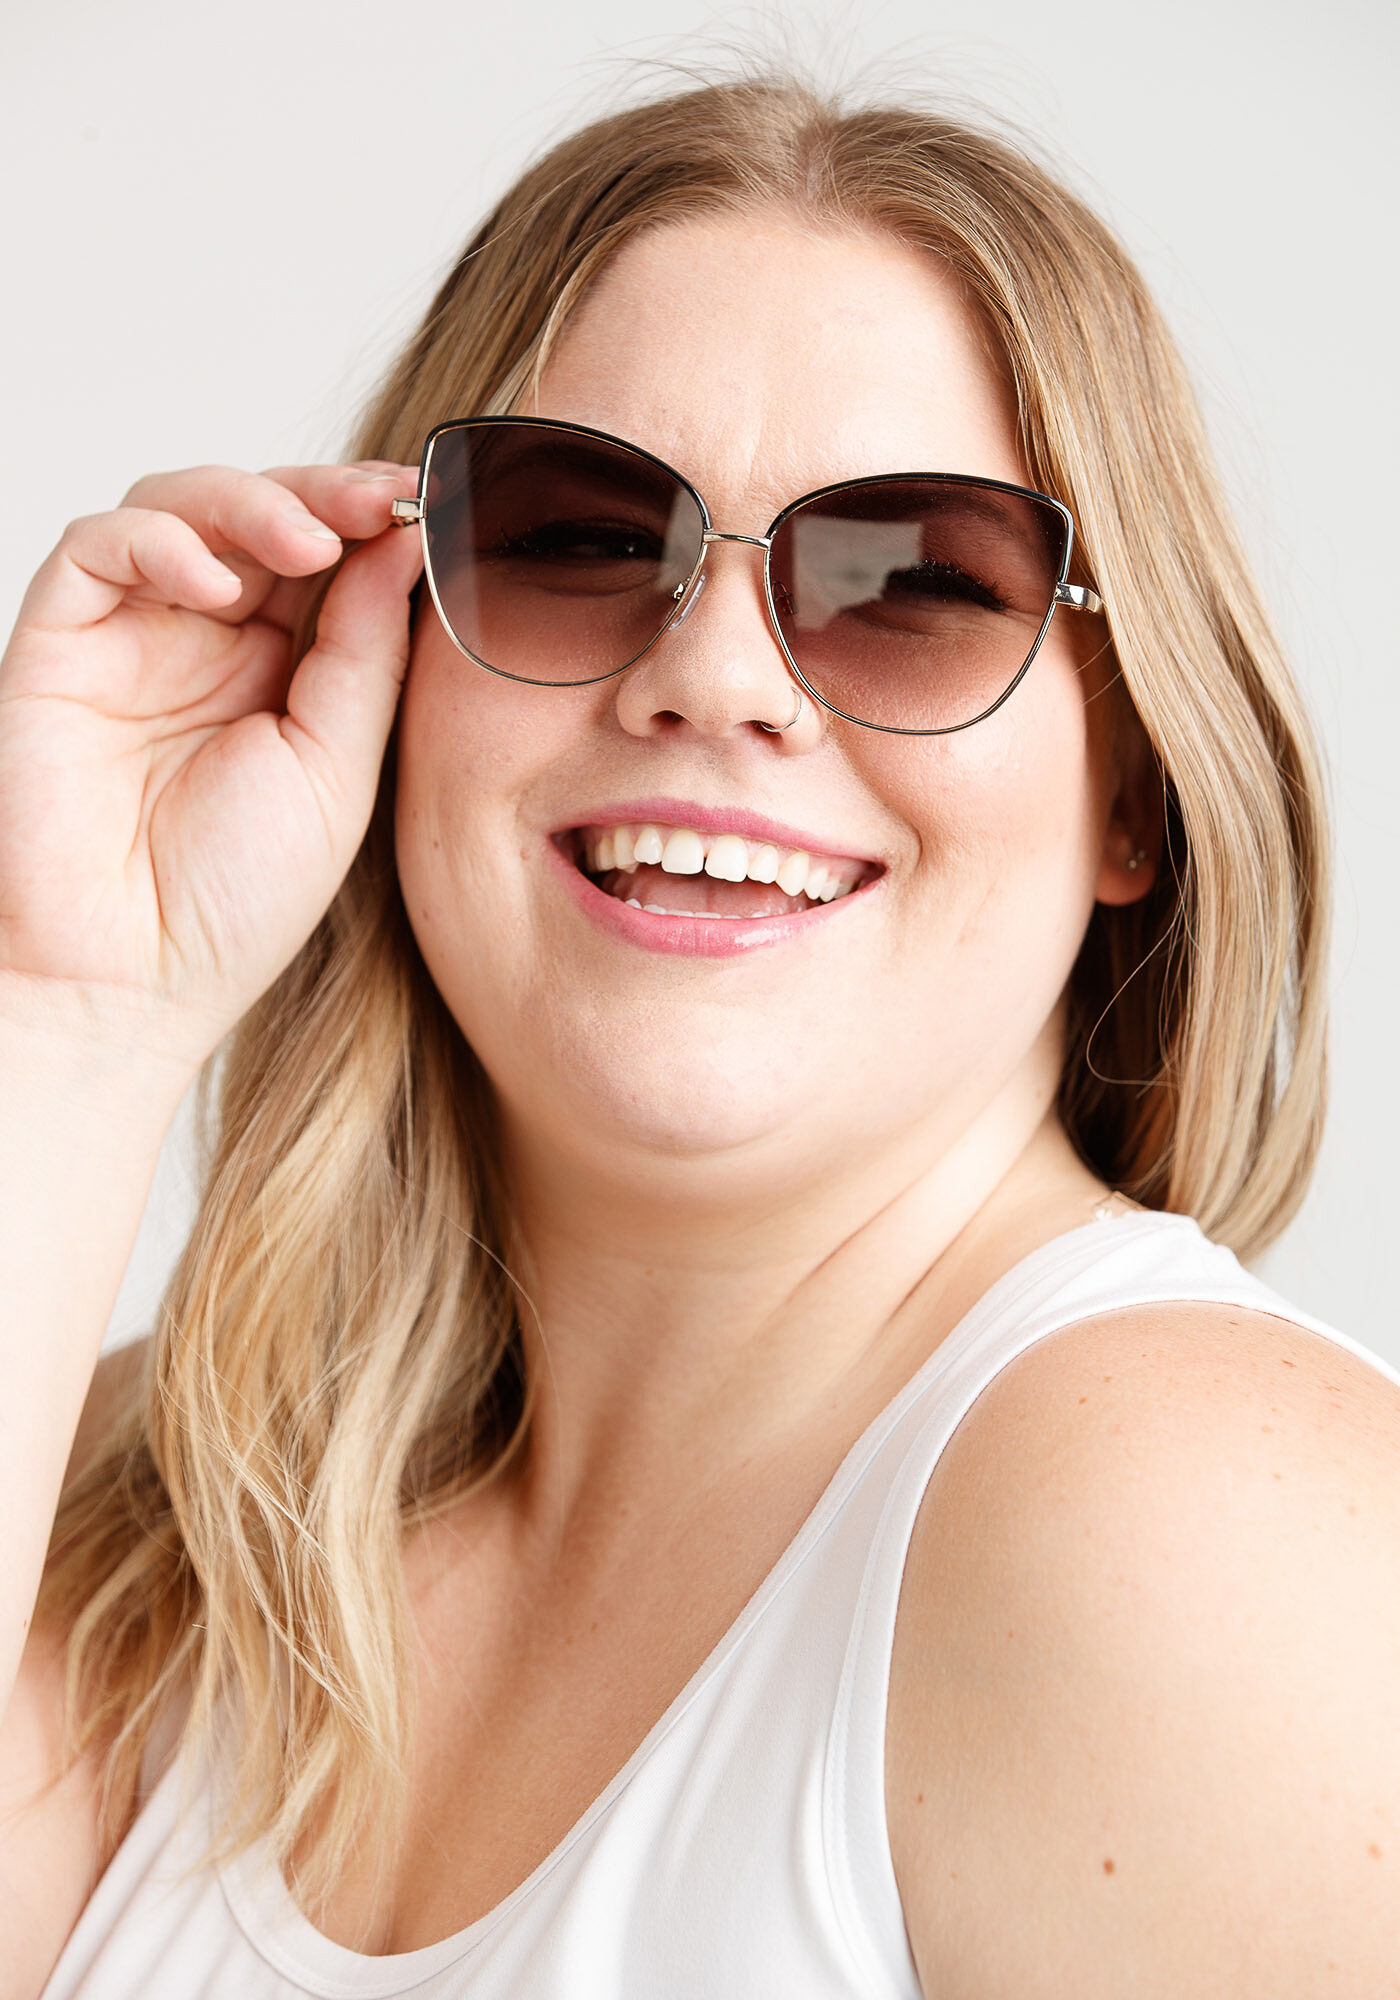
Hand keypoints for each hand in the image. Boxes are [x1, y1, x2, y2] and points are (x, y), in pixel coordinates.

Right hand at [0, 461, 422, 1072]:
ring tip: (308, 540)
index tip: (430, 502)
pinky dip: (159, 540)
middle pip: (263, 515)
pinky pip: (98, 548)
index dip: (375, 519)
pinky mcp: (60, 641)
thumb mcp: (337, 770)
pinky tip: (214, 583)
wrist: (129, 980)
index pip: (331, 558)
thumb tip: (406, 542)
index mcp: (286, 673)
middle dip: (327, 495)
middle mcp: (209, 642)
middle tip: (383, 497)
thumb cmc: (234, 901)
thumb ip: (365, 653)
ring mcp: (134, 636)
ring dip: (249, 503)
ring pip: (182, 508)